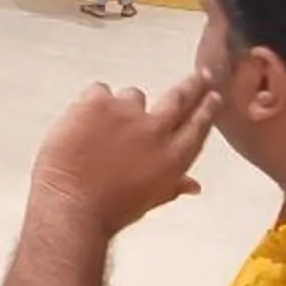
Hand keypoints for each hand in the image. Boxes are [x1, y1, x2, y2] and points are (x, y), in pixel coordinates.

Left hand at [28, 76, 219, 235]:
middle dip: (193, 85)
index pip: (198, 126)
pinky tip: (81, 124)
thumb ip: (172, 187)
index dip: (208, 109)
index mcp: (172, 159)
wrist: (71, 205)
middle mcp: (156, 131)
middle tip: (201, 74)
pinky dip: (91, 104)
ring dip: (122, 107)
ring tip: (101, 131)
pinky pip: (99, 91)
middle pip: (180, 98)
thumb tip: (193, 186)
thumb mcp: (148, 201)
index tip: (213, 95)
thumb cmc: (108, 210)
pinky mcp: (98, 102)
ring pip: (132, 95)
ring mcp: (127, 113)